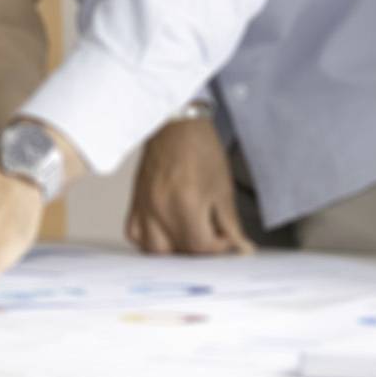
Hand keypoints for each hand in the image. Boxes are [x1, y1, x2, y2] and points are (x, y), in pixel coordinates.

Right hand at [126, 115, 253, 256]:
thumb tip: (240, 246)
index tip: (225, 236)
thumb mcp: (223, 186)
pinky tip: (164, 230)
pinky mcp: (135, 201)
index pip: (201, 246)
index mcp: (186, 204)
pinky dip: (149, 239)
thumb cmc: (201, 148)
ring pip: (154, 249)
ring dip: (173, 250)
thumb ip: (230, 222)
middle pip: (179, 251)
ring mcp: (145, 206)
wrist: (177, 125)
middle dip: (198, 248)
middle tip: (210, 234)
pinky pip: (135, 233)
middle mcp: (161, 208)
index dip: (218, 245)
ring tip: (188, 235)